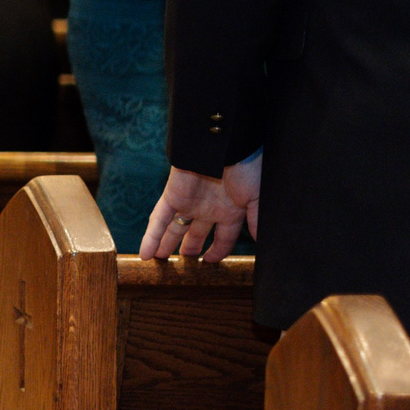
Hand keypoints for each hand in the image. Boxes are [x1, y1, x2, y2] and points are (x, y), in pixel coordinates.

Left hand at [140, 152, 261, 262]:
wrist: (224, 144)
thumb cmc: (246, 167)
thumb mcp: (257, 197)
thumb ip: (257, 220)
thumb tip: (262, 243)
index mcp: (230, 210)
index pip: (223, 238)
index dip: (217, 251)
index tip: (210, 263)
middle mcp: (209, 208)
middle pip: (196, 234)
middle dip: (190, 248)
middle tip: (185, 264)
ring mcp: (189, 203)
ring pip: (174, 229)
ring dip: (166, 245)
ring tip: (160, 260)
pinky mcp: (172, 197)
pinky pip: (158, 220)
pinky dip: (151, 238)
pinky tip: (146, 254)